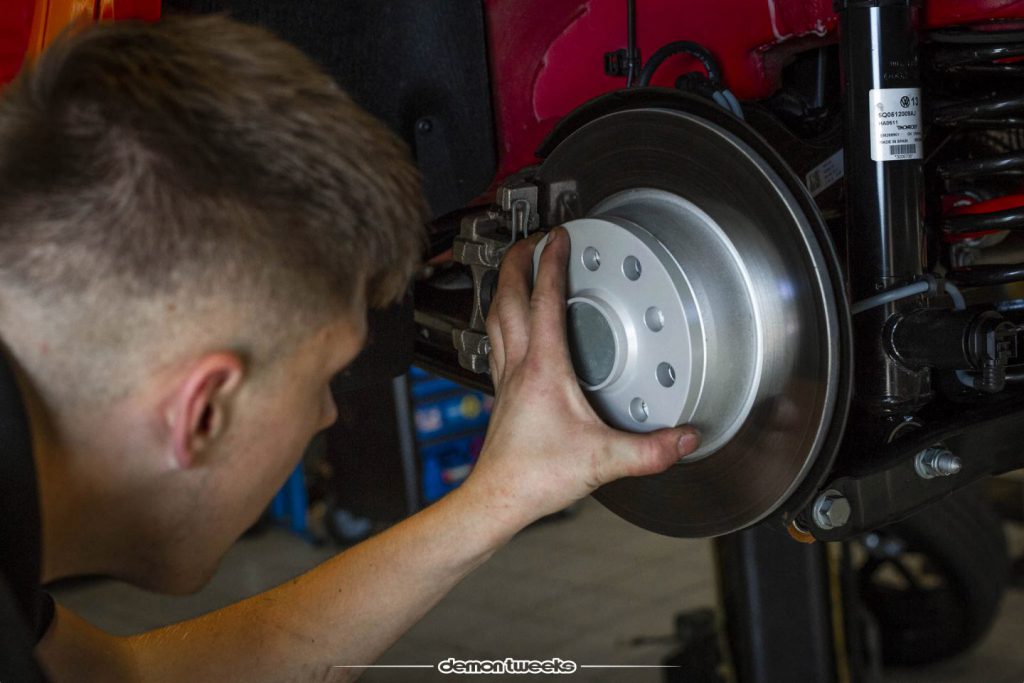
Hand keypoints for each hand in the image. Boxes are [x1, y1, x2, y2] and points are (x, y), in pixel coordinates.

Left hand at [463, 227, 700, 529]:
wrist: (498, 499)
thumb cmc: (536, 477)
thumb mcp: (603, 461)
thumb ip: (650, 451)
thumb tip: (687, 438)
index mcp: (543, 368)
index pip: (544, 300)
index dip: (551, 262)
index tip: (558, 236)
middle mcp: (518, 367)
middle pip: (506, 299)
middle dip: (516, 262)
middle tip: (529, 240)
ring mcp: (505, 379)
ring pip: (495, 319)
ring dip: (504, 289)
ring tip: (516, 271)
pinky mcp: (502, 395)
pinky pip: (497, 344)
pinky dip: (502, 322)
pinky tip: (513, 329)